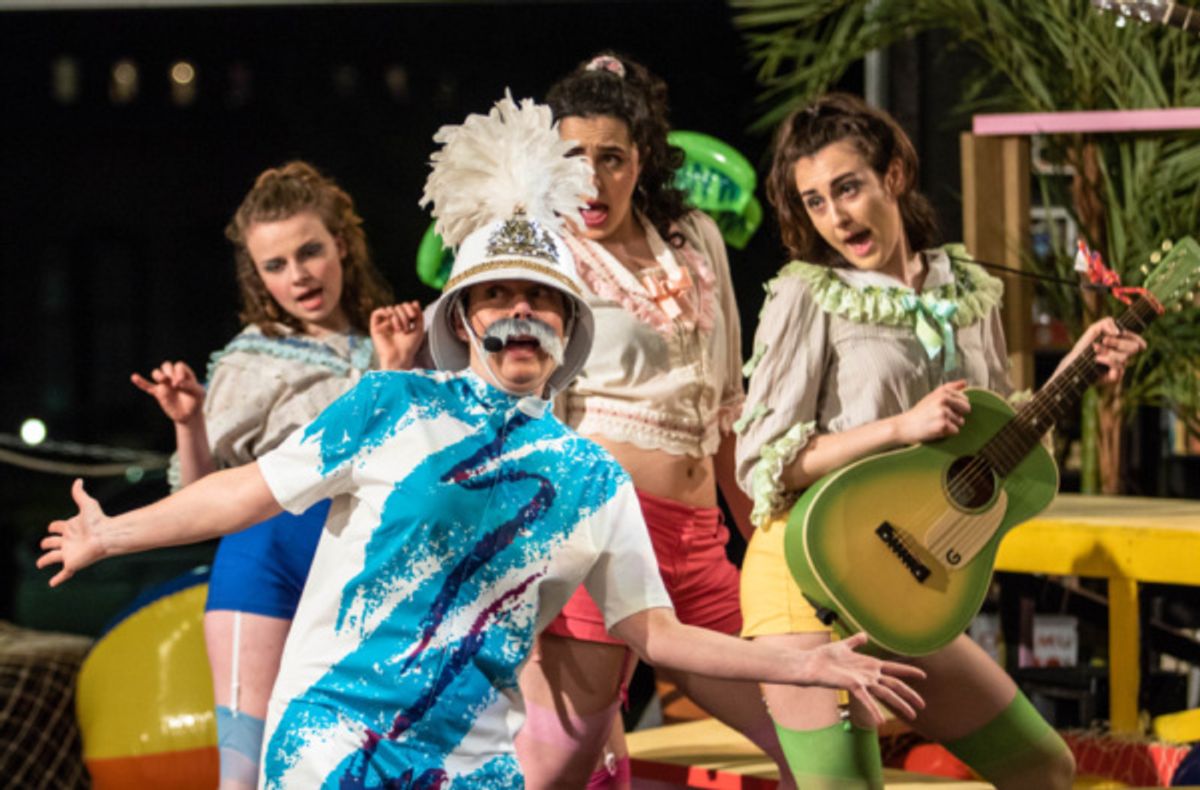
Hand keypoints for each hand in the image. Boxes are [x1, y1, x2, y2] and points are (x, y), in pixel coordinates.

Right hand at [37, 479, 109, 586]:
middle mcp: (68, 540)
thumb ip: (79, 494)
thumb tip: (78, 480)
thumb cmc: (99, 520)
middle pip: (51, 542)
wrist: (107, 536)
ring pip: (53, 557)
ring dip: (45, 560)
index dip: (53, 527)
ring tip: (40, 563)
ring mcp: (69, 553)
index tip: (53, 527)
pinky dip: (58, 579)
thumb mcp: (87, 505)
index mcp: (70, 527)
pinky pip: (64, 573)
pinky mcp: (72, 563)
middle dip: (47, 542)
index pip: (56, 527)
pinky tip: (52, 584)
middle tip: (45, 543)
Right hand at [131, 361, 203, 423]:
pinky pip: (147, 386)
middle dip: (169, 371)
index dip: (179, 372)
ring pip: (156, 373)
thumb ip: (190, 386)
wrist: (189, 415)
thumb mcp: (199, 393)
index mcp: (185, 374)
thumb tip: (177, 383)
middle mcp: (174, 377)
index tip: (181, 383)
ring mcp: (165, 384)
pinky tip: (134, 377)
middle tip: (175, 384)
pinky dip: (141, 382)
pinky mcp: (158, 393)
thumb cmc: (196, 402)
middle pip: (166, 365)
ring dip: (158, 375)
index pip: (179, 366)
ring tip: (163, 380)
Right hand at [370, 301, 424, 370]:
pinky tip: (389, 316)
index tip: (413, 316)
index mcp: (403, 321)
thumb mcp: (419, 329)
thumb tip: (415, 302)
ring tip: (400, 329)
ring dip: (397, 317)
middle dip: (404, 315)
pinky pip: (376, 313)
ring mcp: (384, 324)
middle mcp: (393, 322)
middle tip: (407, 328)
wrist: (400, 357)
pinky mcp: (376, 328)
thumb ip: (419, 315)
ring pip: (389, 309)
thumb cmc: (410, 346)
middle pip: (398, 307)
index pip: (404, 306)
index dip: (409, 308)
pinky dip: (383, 311)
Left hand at [801, 632, 925, 725]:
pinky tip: (881, 722)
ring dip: (900, 704)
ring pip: (886, 694)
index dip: (908, 671)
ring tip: (912, 716)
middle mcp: (869, 675)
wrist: (811, 663)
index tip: (923, 675)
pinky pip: (866, 700)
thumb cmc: (826, 656)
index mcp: (870, 665)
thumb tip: (864, 635)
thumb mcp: (844, 645)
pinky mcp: (853, 686)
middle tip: (922, 706)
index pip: (894, 668)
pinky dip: (874, 710)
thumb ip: (856, 641)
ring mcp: (862, 682)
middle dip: (909, 695)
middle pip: (894, 685)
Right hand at [893, 380, 969, 444]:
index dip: (956, 406)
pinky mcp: (942, 425)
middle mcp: (943, 400)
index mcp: (943, 392)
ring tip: (935, 423)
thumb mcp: (933, 396)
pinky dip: (947, 433)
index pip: (965, 399)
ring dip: (951, 425)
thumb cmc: (920, 412)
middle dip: (957, 415)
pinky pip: (955, 431)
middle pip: (966, 409)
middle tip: (941, 417)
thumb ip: (949, 388)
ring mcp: (943, 412)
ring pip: (961, 421)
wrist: (904, 426)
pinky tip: (935, 430)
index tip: (943, 408)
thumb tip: (965, 382)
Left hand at [1060, 317, 1146, 384]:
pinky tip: (1097, 358)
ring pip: (1124, 357)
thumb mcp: (1095, 329)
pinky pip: (1118, 368)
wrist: (1073, 360)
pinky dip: (1107, 360)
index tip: (1122, 333)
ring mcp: (1120, 366)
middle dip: (1118, 342)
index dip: (1136, 338)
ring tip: (1095, 349)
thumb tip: (1118, 332)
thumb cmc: (1086, 344)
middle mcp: (1124, 355)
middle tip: (1103, 340)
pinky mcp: (1115, 377)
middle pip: (1134, 347)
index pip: (1138, 341)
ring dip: (1107, 351)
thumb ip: (1107, 323)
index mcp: (1124, 344)